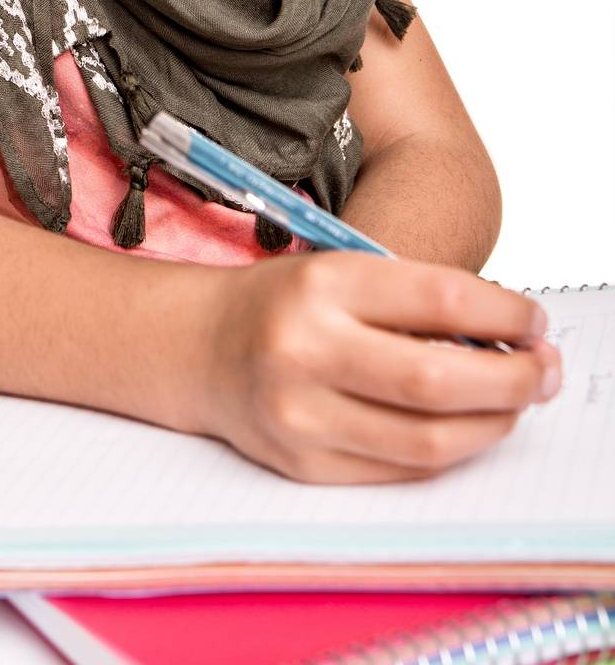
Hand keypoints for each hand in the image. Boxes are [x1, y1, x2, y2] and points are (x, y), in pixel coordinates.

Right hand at [201, 251, 561, 482]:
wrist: (196, 345)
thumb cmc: (284, 302)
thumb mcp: (341, 272)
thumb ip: (416, 301)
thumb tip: (511, 338)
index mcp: (321, 284)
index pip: (440, 297)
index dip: (506, 312)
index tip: (536, 320)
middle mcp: (305, 349)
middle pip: (439, 380)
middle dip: (514, 379)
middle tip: (545, 371)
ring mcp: (301, 414)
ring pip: (429, 439)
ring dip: (492, 423)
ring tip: (514, 402)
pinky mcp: (303, 464)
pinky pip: (400, 469)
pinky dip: (448, 449)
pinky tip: (464, 425)